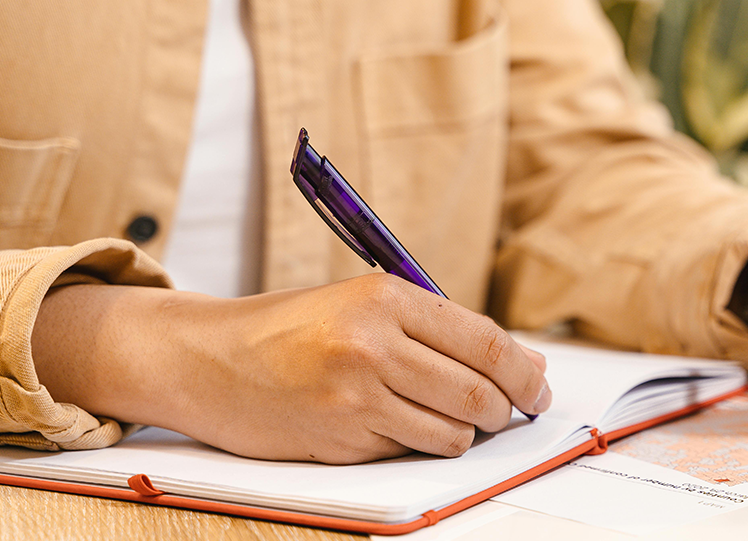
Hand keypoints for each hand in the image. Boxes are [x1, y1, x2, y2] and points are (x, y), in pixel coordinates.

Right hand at [32, 274, 551, 463]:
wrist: (207, 357)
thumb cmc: (292, 328)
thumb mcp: (364, 305)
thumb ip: (439, 331)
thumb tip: (522, 365)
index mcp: (385, 297)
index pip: (485, 342)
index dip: (525, 372)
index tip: (539, 388)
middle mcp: (372, 343)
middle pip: (479, 391)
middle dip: (505, 410)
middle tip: (508, 413)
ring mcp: (355, 395)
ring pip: (453, 432)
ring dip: (463, 433)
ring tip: (447, 419)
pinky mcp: (340, 438)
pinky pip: (409, 451)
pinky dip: (418, 445)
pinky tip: (397, 428)